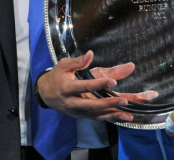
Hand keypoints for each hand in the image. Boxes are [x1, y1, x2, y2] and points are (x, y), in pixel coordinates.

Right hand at [36, 50, 157, 121]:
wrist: (45, 94)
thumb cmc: (56, 76)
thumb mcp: (63, 65)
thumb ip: (78, 61)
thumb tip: (90, 54)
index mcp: (67, 88)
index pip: (85, 86)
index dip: (99, 84)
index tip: (113, 81)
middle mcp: (72, 102)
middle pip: (92, 105)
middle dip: (109, 104)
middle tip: (124, 101)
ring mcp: (76, 111)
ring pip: (96, 115)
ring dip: (112, 115)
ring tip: (128, 115)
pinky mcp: (81, 116)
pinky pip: (96, 118)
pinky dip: (109, 118)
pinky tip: (122, 117)